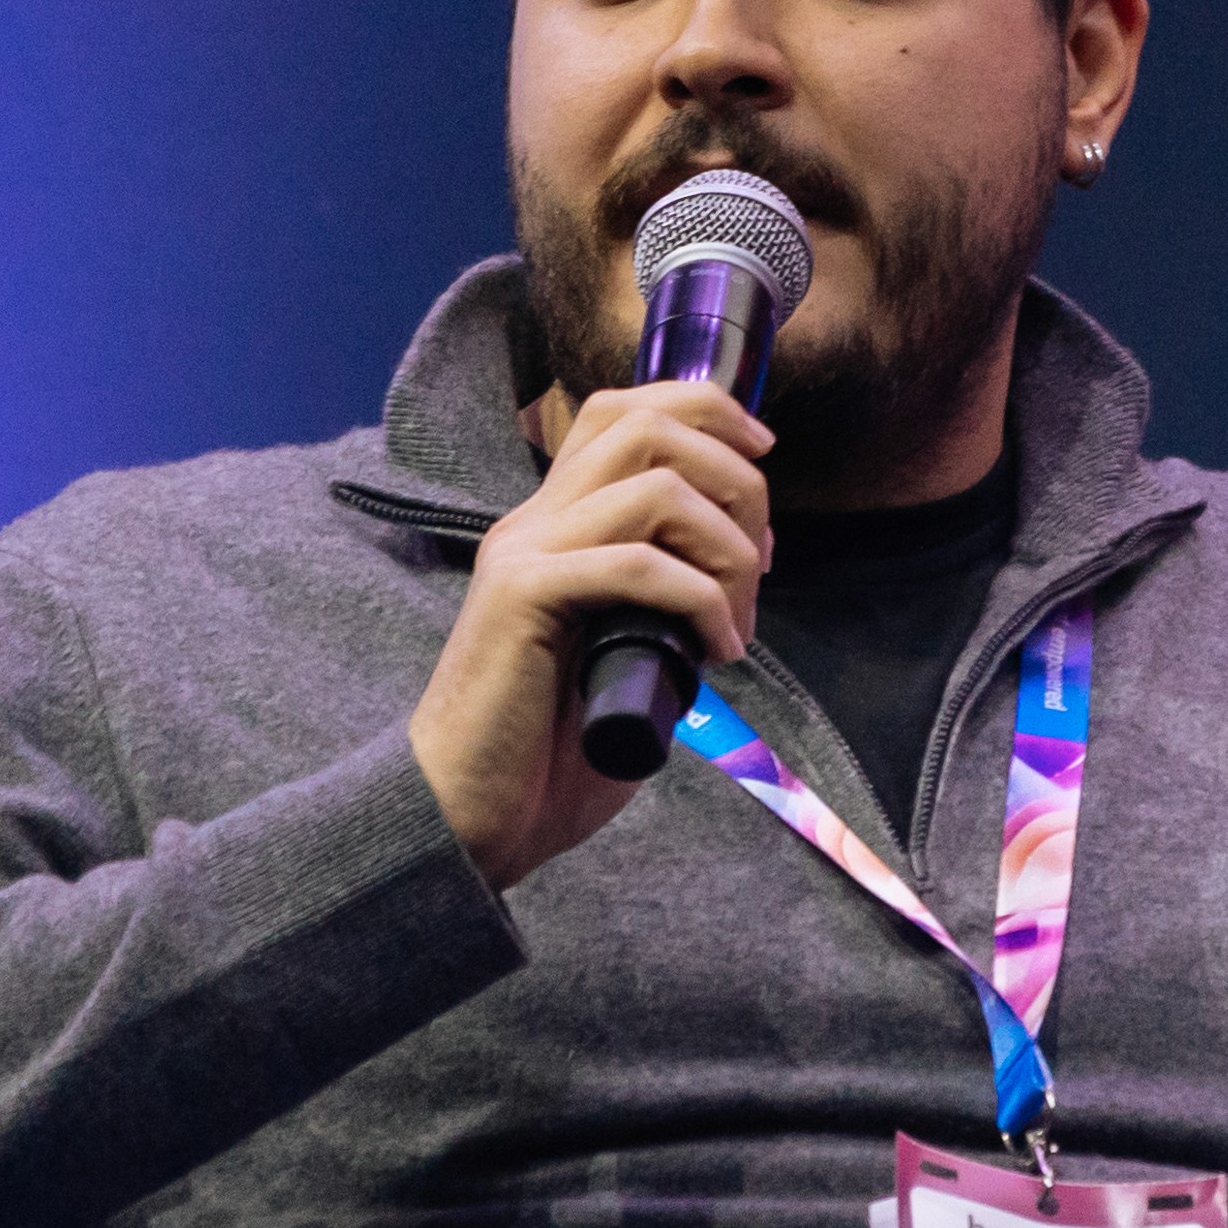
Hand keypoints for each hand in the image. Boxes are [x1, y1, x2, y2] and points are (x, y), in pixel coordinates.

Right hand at [407, 378, 773, 890]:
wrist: (464, 815)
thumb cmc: (543, 753)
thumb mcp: (623, 651)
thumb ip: (664, 600)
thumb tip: (740, 573)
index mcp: (551, 524)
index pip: (622, 412)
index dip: (704, 413)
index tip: (761, 460)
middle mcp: (533, 521)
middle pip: (648, 426)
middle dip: (734, 476)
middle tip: (762, 559)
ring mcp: (525, 554)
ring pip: (656, 486)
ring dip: (726, 545)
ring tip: (738, 619)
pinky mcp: (525, 598)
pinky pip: (637, 564)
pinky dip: (701, 600)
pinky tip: (717, 652)